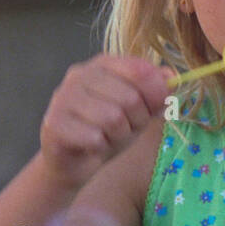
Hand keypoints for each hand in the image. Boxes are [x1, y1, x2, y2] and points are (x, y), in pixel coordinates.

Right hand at [39, 55, 174, 189]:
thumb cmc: (109, 130)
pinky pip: (94, 138)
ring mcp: (63, 97)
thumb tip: (170, 76)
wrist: (74, 161)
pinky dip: (101, 147)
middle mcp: (80, 74)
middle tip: (125, 129)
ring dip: (118, 136)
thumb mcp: (140, 111)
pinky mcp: (53, 123)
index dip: (154, 93)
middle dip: (136, 122)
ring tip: (109, 137)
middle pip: (129, 98)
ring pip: (112, 119)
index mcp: (103, 64)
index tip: (152, 108)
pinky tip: (92, 145)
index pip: (140, 70)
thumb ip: (156, 93)